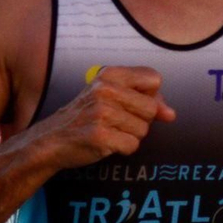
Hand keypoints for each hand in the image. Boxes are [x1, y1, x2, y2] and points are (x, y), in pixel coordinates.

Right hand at [42, 65, 174, 167]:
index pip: (154, 79)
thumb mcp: (111, 97)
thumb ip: (145, 99)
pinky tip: (106, 143)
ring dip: (131, 136)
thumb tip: (171, 114)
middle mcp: (104, 90)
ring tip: (109, 131)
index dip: (151, 96)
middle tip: (118, 121)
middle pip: (152, 108)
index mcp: (109, 74)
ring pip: (143, 129)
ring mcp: (101, 113)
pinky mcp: (99, 135)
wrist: (51, 140)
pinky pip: (132, 145)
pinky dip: (123, 148)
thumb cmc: (86, 117)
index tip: (135, 104)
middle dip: (141, 120)